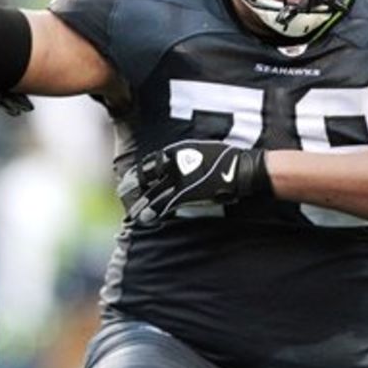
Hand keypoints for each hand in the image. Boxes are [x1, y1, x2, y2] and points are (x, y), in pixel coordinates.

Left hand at [119, 140, 269, 223]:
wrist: (240, 169)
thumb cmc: (224, 159)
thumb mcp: (201, 150)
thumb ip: (185, 155)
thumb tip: (174, 162)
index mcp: (177, 153)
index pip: (151, 164)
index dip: (140, 174)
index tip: (131, 181)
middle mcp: (175, 165)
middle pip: (149, 179)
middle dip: (136, 190)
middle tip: (127, 197)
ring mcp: (181, 180)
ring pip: (155, 193)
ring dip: (142, 204)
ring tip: (134, 212)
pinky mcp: (188, 194)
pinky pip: (166, 204)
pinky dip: (155, 212)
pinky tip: (147, 218)